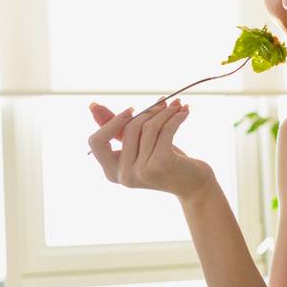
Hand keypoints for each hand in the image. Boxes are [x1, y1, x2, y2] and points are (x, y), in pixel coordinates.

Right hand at [87, 100, 212, 198]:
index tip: (131, 109)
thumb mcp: (139, 145)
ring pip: (148, 127)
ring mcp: (141, 172)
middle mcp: (124, 175)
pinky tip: (185, 111)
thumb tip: (92, 105)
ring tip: (177, 106)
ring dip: (166, 112)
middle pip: (129, 128)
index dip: (112, 122)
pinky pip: (165, 130)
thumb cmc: (165, 162)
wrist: (194, 185)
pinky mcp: (161, 164)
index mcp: (112, 172)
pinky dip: (176, 117)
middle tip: (165, 102)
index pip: (96, 142)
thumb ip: (116, 128)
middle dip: (149, 111)